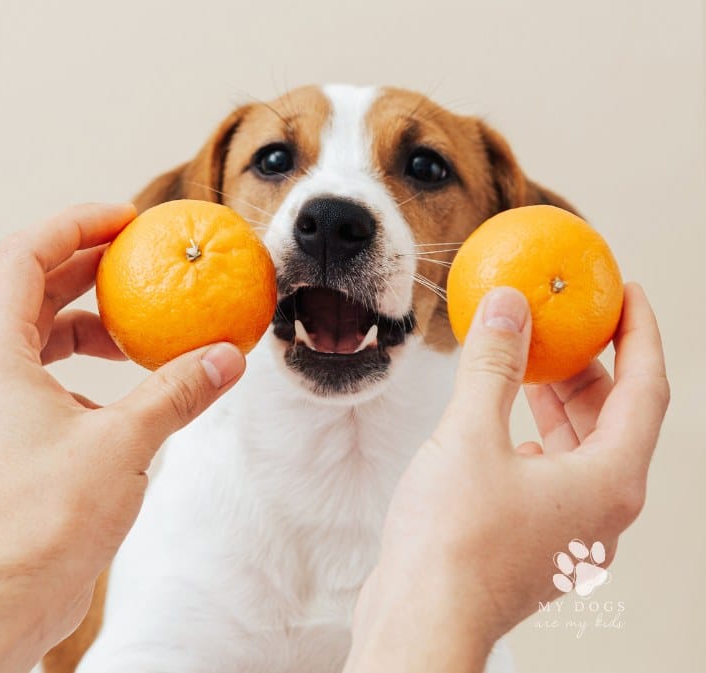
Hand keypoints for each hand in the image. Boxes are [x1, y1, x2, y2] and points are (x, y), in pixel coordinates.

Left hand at [0, 203, 245, 652]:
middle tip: (142, 254)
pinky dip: (86, 358)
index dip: (76, 224)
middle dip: (88, 263)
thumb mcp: (126, 441)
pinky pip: (45, 369)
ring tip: (141, 320)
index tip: (126, 218)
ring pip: (39, 329)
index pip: (24, 254)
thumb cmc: (48, 517)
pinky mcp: (10, 430)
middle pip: (31, 286)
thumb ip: (179, 390)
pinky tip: (130, 376)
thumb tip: (227, 358)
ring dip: (90, 314)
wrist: (12, 589)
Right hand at [345, 284, 667, 672]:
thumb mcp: (470, 436)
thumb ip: (494, 366)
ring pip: (583, 450)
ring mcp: (571, 531)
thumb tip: (508, 307)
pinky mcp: (537, 542)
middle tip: (567, 324)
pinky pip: (553, 474)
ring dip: (562, 402)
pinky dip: (537, 437)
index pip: (647, 389)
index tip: (627, 293)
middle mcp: (603, 510)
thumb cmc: (452, 542)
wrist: (423, 621)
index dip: (639, 333)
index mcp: (609, 481)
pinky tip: (503, 424)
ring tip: (531, 363)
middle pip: (617, 420)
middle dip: (593, 366)